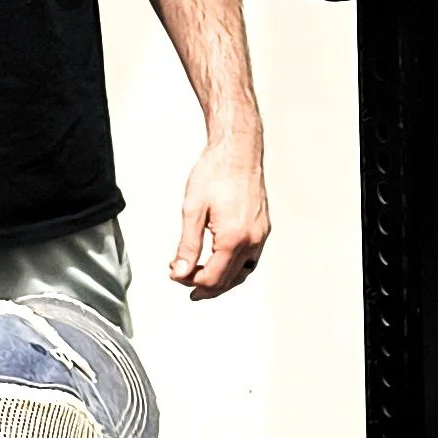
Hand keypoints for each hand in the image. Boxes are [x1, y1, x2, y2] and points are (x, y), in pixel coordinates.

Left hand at [170, 135, 269, 299]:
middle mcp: (252, 240)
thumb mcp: (192, 210)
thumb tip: (179, 272)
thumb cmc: (215, 173)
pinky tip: (223, 264)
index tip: (174, 273)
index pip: (211, 277)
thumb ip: (186, 245)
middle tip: (185, 284)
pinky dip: (236, 268)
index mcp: (233, 238)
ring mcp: (261, 235)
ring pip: (243, 272)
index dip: (189, 281)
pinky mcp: (263, 228)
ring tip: (202, 281)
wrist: (237, 151)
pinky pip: (251, 259)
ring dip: (222, 281)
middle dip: (204, 285)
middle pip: (228, 280)